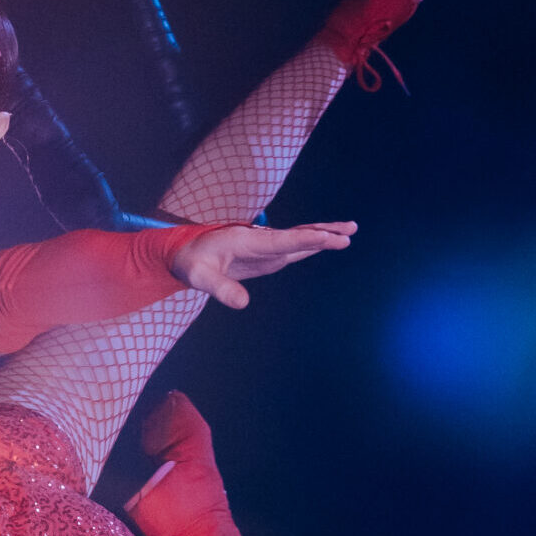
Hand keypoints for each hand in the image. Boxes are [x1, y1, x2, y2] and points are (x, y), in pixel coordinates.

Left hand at [171, 221, 355, 308]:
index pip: (282, 240)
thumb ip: (219, 289)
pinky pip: (294, 246)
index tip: (328, 236)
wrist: (186, 251)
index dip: (306, 239)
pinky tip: (327, 241)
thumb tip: (242, 304)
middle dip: (322, 233)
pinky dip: (312, 243)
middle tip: (349, 231)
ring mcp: (266, 246)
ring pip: (299, 238)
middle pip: (297, 235)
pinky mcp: (268, 254)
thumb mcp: (198, 276)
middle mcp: (260, 240)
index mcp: (247, 241)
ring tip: (349, 232)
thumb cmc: (191, 262)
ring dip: (323, 234)